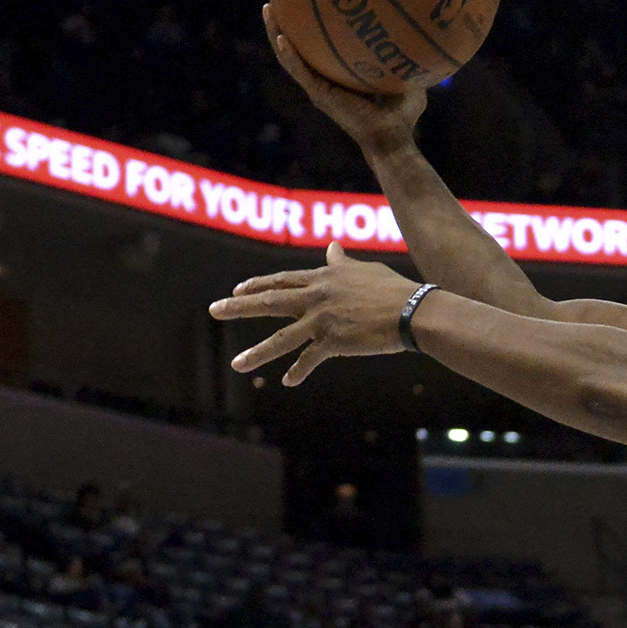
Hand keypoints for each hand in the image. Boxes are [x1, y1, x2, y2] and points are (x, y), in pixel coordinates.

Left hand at [210, 243, 422, 386]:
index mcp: (322, 278)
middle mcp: (315, 297)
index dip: (258, 285)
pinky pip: (310, 359)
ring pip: (281, 338)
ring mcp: (322, 320)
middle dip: (238, 307)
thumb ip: (342, 262)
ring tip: (237, 364)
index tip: (237, 289)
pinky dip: (298, 371)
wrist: (412, 311)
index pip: (282, 280)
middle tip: (214, 310)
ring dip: (257, 353)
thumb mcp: (364, 270)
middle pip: (269, 302)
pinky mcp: (334, 342)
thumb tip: (332, 246)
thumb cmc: (394, 289)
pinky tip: (287, 381)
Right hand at [264, 10, 427, 150]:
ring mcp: (319, 87)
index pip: (321, 46)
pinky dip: (289, 56)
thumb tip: (419, 32)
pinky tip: (282, 37)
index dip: (311, 25)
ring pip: (290, 56)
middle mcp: (325, 79)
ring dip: (276, 33)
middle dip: (286, 22)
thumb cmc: (402, 115)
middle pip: (299, 45)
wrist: (393, 138)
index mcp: (341, 74)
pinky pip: (299, 72)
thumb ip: (406, 57)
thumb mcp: (407, 79)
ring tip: (268, 10)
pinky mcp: (319, 96)